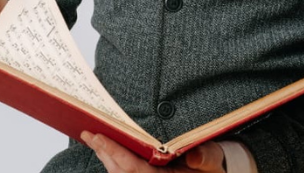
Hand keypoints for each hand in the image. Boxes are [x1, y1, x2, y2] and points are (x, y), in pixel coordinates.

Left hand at [81, 132, 224, 171]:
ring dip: (105, 157)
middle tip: (88, 134)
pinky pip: (124, 171)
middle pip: (120, 172)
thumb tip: (195, 157)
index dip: (116, 153)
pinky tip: (104, 149)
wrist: (214, 172)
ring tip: (92, 138)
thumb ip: (206, 157)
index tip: (100, 138)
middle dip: (104, 153)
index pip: (135, 170)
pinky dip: (112, 160)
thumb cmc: (212, 166)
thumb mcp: (213, 161)